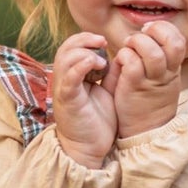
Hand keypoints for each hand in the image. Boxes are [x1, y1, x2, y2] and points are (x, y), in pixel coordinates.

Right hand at [50, 31, 116, 165]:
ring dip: (84, 52)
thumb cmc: (98, 122)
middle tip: (102, 41)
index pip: (73, 47)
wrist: (90, 148)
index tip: (105, 41)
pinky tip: (96, 64)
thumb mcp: (108, 91)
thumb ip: (112, 74)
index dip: (87, 39)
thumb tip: (122, 55)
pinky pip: (69, 78)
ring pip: (64, 58)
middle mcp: (65, 80)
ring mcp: (64, 89)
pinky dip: (80, 66)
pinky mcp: (68, 100)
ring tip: (101, 60)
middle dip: (84, 39)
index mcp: (74, 76)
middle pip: (65, 48)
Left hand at [111, 21, 184, 138]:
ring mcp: (152, 80)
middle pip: (172, 42)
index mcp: (173, 68)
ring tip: (128, 47)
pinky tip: (119, 62)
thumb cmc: (147, 101)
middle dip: (153, 31)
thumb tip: (143, 34)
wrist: (145, 131)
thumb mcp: (160, 78)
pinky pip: (132, 63)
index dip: (164, 29)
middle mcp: (166, 73)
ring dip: (137, 42)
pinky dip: (124, 56)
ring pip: (151, 52)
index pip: (178, 39)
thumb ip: (156, 57)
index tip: (149, 31)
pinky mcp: (135, 88)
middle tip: (137, 37)